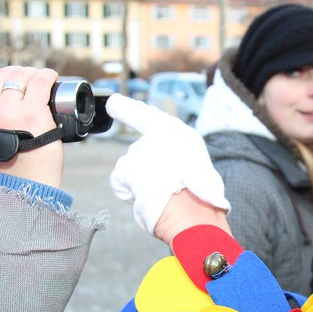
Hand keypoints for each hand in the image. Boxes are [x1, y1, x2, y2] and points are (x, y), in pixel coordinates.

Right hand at [0, 64, 62, 187]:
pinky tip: (50, 79)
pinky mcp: (34, 114)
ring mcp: (10, 111)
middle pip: (2, 75)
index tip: (1, 75)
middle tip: (26, 82)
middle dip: (15, 74)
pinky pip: (41, 82)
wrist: (22, 193)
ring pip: (21, 76)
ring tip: (39, 81)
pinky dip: (47, 76)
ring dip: (32, 75)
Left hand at [106, 94, 230, 238]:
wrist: (191, 209)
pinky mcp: (126, 166)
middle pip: (141, 152)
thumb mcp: (198, 169)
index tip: (112, 102)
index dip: (128, 109)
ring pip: (132, 169)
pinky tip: (145, 197)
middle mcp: (157, 136)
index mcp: (177, 134)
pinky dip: (128, 192)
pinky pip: (120, 182)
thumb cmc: (200, 196)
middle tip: (163, 185)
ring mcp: (139, 150)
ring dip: (140, 183)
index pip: (147, 117)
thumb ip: (178, 160)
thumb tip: (169, 172)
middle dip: (146, 170)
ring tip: (160, 194)